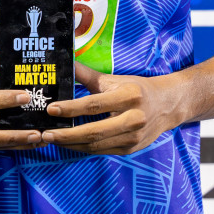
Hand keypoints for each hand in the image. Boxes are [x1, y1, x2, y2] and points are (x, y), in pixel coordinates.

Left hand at [41, 63, 187, 155]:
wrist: (168, 105)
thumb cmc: (137, 89)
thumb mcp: (115, 79)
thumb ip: (88, 75)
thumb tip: (66, 62)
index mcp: (129, 96)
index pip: (94, 104)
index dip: (71, 109)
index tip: (51, 109)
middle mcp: (133, 118)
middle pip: (94, 131)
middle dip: (67, 135)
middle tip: (46, 133)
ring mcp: (133, 137)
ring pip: (96, 145)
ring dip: (71, 144)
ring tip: (52, 139)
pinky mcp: (130, 149)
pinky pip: (102, 151)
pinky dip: (83, 148)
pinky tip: (69, 144)